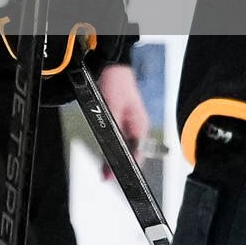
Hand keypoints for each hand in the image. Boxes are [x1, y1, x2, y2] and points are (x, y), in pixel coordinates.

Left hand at [96, 62, 148, 179]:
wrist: (112, 66)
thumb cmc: (115, 82)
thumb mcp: (112, 106)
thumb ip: (113, 128)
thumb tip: (112, 148)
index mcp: (140, 126)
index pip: (136, 153)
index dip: (126, 168)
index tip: (114, 178)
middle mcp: (137, 128)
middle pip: (132, 154)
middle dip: (121, 167)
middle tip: (106, 178)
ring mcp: (131, 125)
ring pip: (126, 148)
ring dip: (117, 159)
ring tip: (106, 172)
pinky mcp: (122, 121)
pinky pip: (120, 140)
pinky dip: (114, 149)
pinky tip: (107, 155)